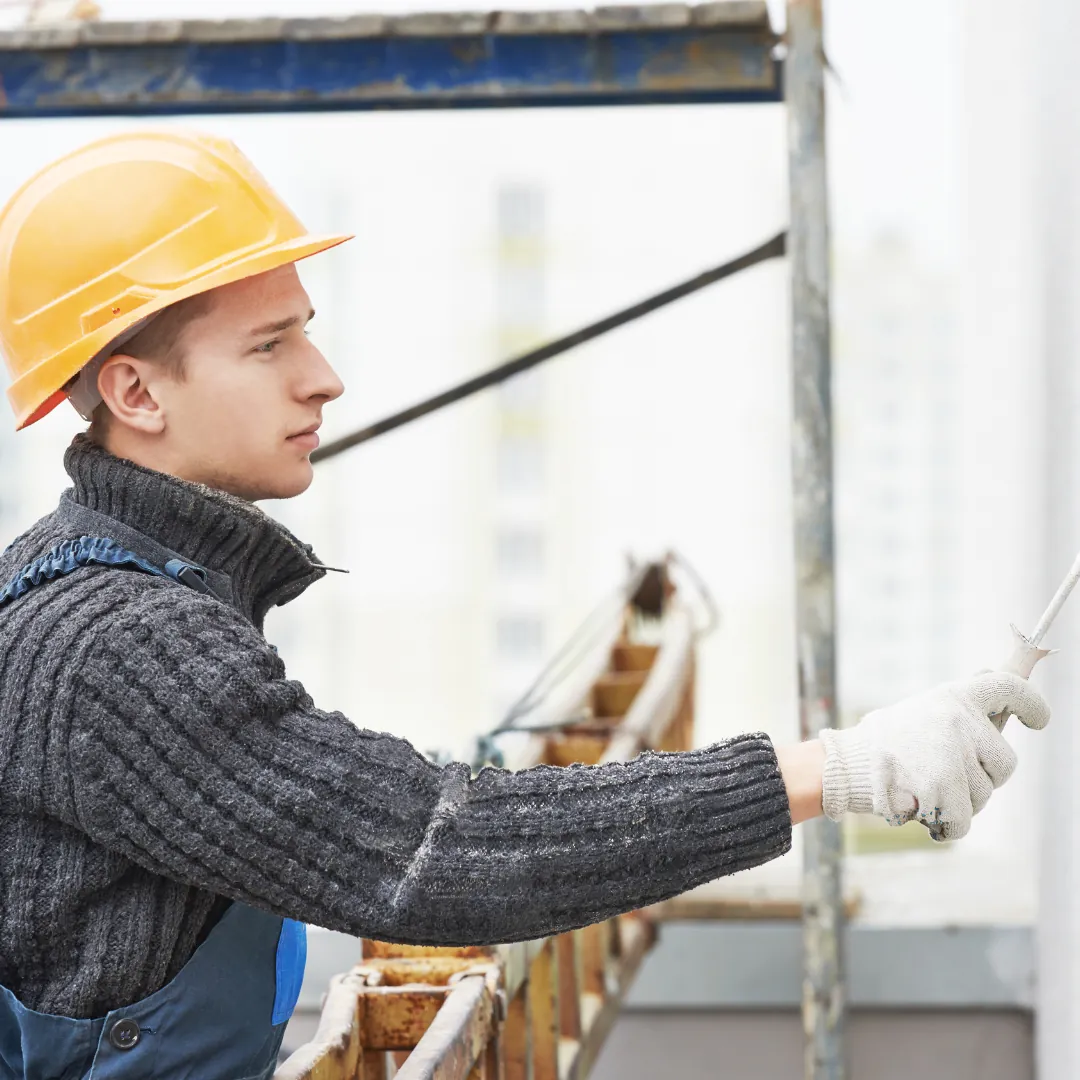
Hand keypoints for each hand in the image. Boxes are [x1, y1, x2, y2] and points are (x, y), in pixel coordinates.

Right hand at [819, 672, 1050, 840]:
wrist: (843, 766)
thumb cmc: (886, 741)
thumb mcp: (925, 710)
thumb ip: (965, 705)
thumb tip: (1006, 677)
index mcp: (954, 697)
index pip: (1009, 688)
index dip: (1032, 704)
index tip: (1039, 721)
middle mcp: (958, 721)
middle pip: (1005, 764)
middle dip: (983, 778)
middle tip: (946, 774)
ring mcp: (951, 756)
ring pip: (984, 796)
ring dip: (959, 802)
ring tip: (922, 787)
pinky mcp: (940, 790)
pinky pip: (964, 821)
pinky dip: (948, 826)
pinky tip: (923, 813)